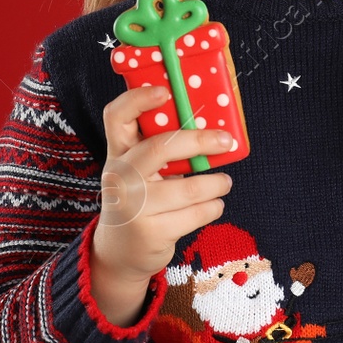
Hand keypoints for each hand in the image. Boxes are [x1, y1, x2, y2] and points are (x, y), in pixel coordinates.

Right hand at [92, 84, 237, 287]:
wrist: (119, 251)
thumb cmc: (138, 198)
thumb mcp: (137, 170)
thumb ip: (159, 149)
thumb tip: (208, 127)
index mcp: (117, 152)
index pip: (117, 116)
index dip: (138, 99)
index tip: (165, 91)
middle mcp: (120, 177)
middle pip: (160, 147)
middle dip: (199, 141)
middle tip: (226, 141)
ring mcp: (133, 207)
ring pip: (189, 187)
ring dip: (216, 183)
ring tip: (224, 182)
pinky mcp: (151, 232)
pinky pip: (196, 214)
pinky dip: (213, 207)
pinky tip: (214, 204)